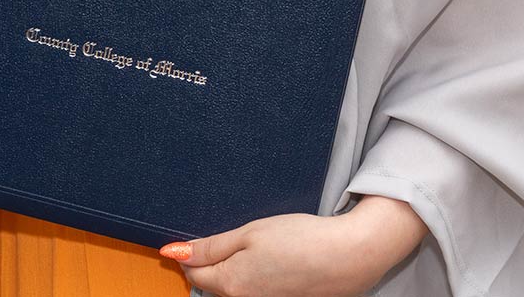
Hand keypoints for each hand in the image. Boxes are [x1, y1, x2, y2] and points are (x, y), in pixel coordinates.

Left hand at [159, 195, 427, 296]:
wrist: (350, 255)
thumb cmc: (301, 239)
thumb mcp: (249, 233)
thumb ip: (210, 247)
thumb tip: (174, 252)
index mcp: (231, 285)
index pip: (194, 274)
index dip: (193, 255)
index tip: (201, 242)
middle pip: (214, 286)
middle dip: (215, 265)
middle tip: (238, 242)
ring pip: (235, 291)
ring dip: (237, 274)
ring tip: (262, 253)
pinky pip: (256, 294)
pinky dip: (258, 281)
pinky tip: (276, 265)